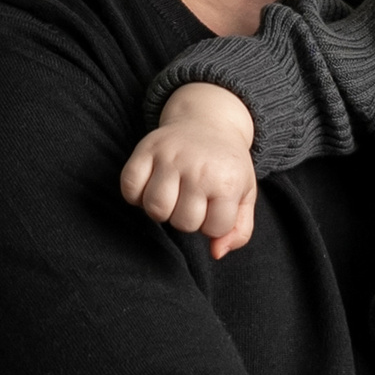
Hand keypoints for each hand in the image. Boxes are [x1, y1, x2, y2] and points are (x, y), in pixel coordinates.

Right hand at [118, 82, 257, 260]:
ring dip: (162, 210)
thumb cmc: (225, 166)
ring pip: (155, 208)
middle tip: (193, 200)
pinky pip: (129, 187)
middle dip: (188, 218)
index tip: (215, 206)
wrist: (208, 121)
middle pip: (182, 222)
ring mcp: (170, 157)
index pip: (214, 229)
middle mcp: (199, 168)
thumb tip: (216, 253)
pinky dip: (136, 195)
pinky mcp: (146, 148)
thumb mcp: (244, 194)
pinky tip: (150, 187)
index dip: (214, 224)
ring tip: (172, 196)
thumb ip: (239, 230)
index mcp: (227, 181)